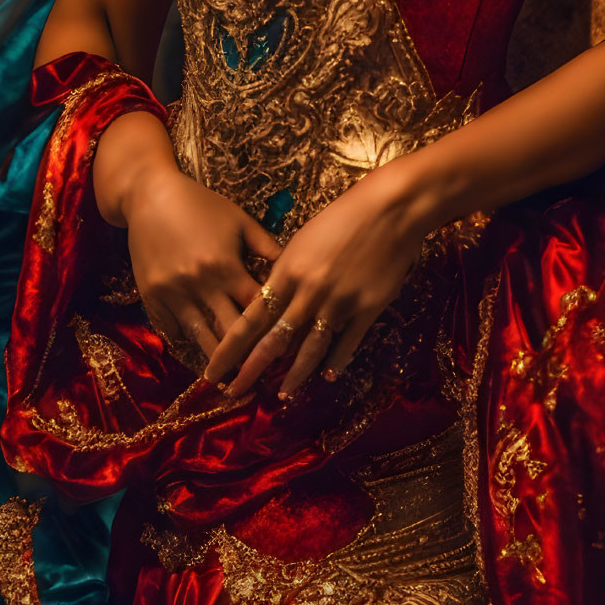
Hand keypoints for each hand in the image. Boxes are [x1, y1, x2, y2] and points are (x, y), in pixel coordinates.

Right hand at [121, 160, 280, 366]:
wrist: (149, 195)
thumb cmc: (200, 204)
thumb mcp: (239, 220)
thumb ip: (267, 246)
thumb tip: (295, 269)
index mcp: (227, 266)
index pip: (256, 310)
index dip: (271, 330)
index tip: (286, 350)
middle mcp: (200, 285)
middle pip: (230, 333)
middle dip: (246, 358)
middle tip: (260, 380)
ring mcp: (173, 293)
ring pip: (200, 338)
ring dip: (216, 363)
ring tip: (229, 384)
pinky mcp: (151, 296)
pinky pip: (171, 330)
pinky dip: (185, 346)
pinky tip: (197, 361)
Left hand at [203, 164, 430, 401]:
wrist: (391, 209)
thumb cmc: (343, 218)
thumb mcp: (301, 241)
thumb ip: (283, 273)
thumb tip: (268, 302)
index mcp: (286, 272)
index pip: (249, 319)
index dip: (229, 348)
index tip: (213, 370)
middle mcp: (308, 292)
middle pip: (273, 340)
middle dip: (250, 371)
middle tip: (233, 394)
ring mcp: (338, 302)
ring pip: (309, 348)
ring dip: (294, 376)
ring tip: (281, 396)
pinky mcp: (366, 308)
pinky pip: (347, 343)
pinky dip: (336, 362)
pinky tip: (327, 377)